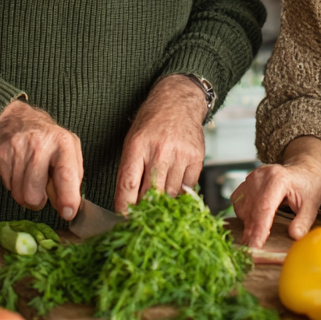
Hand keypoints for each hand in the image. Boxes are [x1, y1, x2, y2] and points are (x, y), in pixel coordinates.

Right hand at [0, 99, 82, 219]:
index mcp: (63, 144)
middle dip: (38, 201)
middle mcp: (40, 145)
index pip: (66, 174)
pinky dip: (13, 184)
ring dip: (25, 194)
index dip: (67, 198)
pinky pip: (6, 186)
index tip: (68, 213)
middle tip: (41, 191)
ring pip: (18, 195)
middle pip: (34, 194)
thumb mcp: (69, 150)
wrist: (15, 118)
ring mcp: (17, 149)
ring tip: (30, 178)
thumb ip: (73, 177)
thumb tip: (70, 207)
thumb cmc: (48, 139)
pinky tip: (18, 170)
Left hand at [114, 74, 207, 211]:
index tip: (123, 218)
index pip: (128, 184)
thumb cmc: (152, 122)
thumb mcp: (132, 140)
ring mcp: (180, 154)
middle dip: (145, 209)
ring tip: (160, 204)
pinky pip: (188, 187)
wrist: (178, 101)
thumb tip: (129, 202)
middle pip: (151, 193)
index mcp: (138, 146)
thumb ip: (130, 168)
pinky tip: (175, 190)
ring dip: (164, 203)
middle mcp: (160, 151)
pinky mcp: (197, 158)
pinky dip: (180, 193)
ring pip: (171, 193)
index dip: (125, 206)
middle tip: (142, 218)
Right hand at [231, 137, 320, 248]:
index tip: (255, 246)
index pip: (265, 208)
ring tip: (262, 229)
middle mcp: (262, 176)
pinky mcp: (247, 180)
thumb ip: (303, 222)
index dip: (259, 229)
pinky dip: (244, 213)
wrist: (303, 170)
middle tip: (257, 246)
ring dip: (249, 222)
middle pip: (252, 209)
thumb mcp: (312, 206)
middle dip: (252, 231)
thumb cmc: (308, 187)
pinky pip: (238, 201)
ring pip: (243, 207)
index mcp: (279, 179)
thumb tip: (294, 236)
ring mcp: (252, 176)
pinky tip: (256, 217)